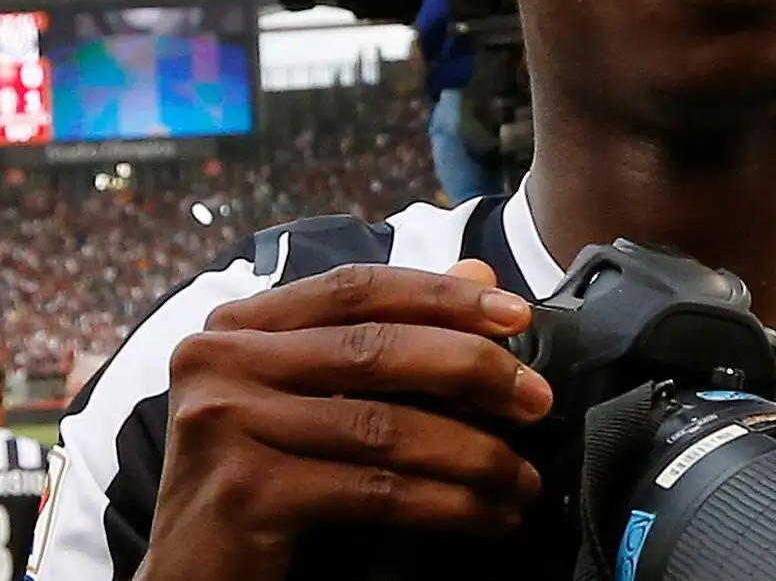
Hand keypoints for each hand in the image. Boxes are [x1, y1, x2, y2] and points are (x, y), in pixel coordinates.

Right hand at [137, 260, 552, 580]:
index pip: (357, 289)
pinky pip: (376, 489)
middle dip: (474, 372)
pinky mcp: (246, 493)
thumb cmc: (262, 479)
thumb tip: (479, 271)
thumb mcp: (317, 399)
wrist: (193, 577)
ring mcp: (225, 425)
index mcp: (236, 326)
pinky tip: (486, 516)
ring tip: (522, 479)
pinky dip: (446, 504)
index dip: (444, 295)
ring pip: (385, 428)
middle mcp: (219, 362)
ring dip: (474, 455)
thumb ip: (388, 335)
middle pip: (376, 350)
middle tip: (537, 401)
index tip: (517, 315)